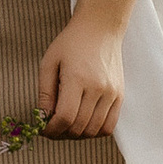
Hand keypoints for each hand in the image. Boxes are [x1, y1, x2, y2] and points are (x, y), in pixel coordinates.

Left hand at [38, 8, 125, 138]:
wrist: (100, 28)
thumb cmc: (71, 43)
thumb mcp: (49, 62)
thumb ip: (45, 93)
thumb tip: (42, 119)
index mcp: (76, 78)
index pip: (64, 117)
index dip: (51, 130)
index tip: (43, 129)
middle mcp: (97, 88)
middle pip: (79, 127)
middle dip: (61, 134)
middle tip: (52, 128)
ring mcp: (111, 93)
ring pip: (94, 131)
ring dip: (78, 135)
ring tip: (67, 125)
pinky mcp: (120, 95)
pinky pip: (109, 126)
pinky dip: (95, 131)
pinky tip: (84, 123)